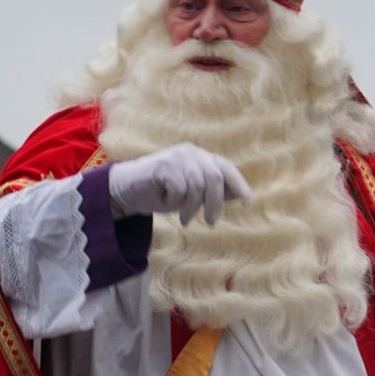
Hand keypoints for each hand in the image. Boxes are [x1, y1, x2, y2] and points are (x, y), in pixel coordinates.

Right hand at [107, 143, 250, 224]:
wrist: (128, 190)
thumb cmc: (162, 193)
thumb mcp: (191, 195)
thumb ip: (212, 191)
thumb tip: (238, 195)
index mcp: (201, 157)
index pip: (225, 167)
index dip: (238, 184)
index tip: (246, 201)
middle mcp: (191, 153)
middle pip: (215, 178)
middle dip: (215, 203)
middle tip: (209, 222)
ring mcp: (177, 157)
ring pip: (197, 185)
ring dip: (191, 207)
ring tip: (184, 218)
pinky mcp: (163, 165)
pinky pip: (179, 188)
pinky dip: (175, 202)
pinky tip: (166, 203)